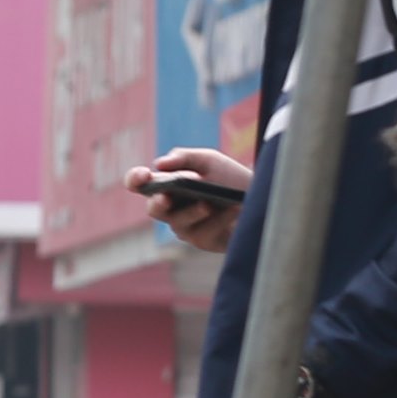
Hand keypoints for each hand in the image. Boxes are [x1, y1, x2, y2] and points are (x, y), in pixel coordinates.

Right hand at [127, 146, 248, 252]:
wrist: (261, 198)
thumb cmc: (228, 178)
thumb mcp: (209, 160)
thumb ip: (184, 157)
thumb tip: (159, 164)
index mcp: (165, 186)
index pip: (139, 184)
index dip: (135, 180)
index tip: (144, 175)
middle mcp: (170, 209)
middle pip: (153, 209)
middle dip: (158, 203)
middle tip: (166, 198)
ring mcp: (184, 227)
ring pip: (179, 222)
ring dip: (193, 211)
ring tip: (209, 203)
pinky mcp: (202, 240)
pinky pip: (204, 232)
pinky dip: (220, 219)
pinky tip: (234, 209)